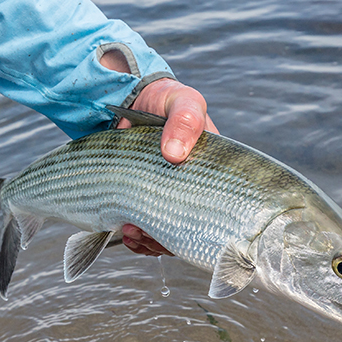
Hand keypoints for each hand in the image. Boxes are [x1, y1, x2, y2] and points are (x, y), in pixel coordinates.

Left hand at [120, 78, 218, 254]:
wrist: (130, 100)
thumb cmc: (165, 99)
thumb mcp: (182, 101)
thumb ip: (184, 120)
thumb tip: (175, 154)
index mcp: (211, 173)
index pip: (216, 212)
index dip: (198, 227)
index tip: (173, 228)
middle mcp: (192, 191)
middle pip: (188, 230)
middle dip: (165, 240)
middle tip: (142, 231)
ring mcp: (166, 197)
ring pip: (166, 235)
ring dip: (148, 241)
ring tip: (131, 231)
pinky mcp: (143, 200)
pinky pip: (145, 230)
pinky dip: (136, 238)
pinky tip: (125, 230)